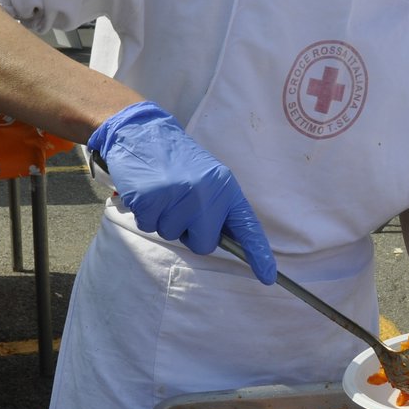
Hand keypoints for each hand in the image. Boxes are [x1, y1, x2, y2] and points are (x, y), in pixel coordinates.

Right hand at [87, 101, 276, 283]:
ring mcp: (179, 195)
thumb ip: (216, 208)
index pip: (246, 226)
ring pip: (173, 235)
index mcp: (225, 187)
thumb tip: (221, 240)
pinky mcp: (152, 198)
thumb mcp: (206, 179)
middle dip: (189, 232)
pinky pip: (150, 225)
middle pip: (204, 244)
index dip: (258, 253)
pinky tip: (147, 191)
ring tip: (162, 193)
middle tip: (179, 205)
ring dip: (164, 220)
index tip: (268, 276)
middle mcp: (206, 191)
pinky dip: (145, 214)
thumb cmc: (175, 162)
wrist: (141, 132)